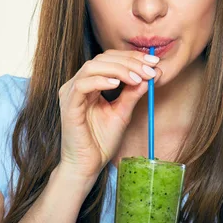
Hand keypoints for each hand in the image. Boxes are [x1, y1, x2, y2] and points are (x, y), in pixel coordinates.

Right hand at [57, 49, 162, 183]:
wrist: (87, 165)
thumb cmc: (101, 140)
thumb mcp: (123, 112)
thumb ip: (133, 93)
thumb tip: (153, 75)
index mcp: (90, 83)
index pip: (110, 59)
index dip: (132, 58)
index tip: (154, 63)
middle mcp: (78, 84)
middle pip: (102, 59)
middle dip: (129, 61)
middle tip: (149, 69)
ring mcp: (71, 93)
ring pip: (93, 67)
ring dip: (118, 69)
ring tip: (137, 77)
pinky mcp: (68, 105)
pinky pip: (82, 85)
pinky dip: (101, 80)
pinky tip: (117, 84)